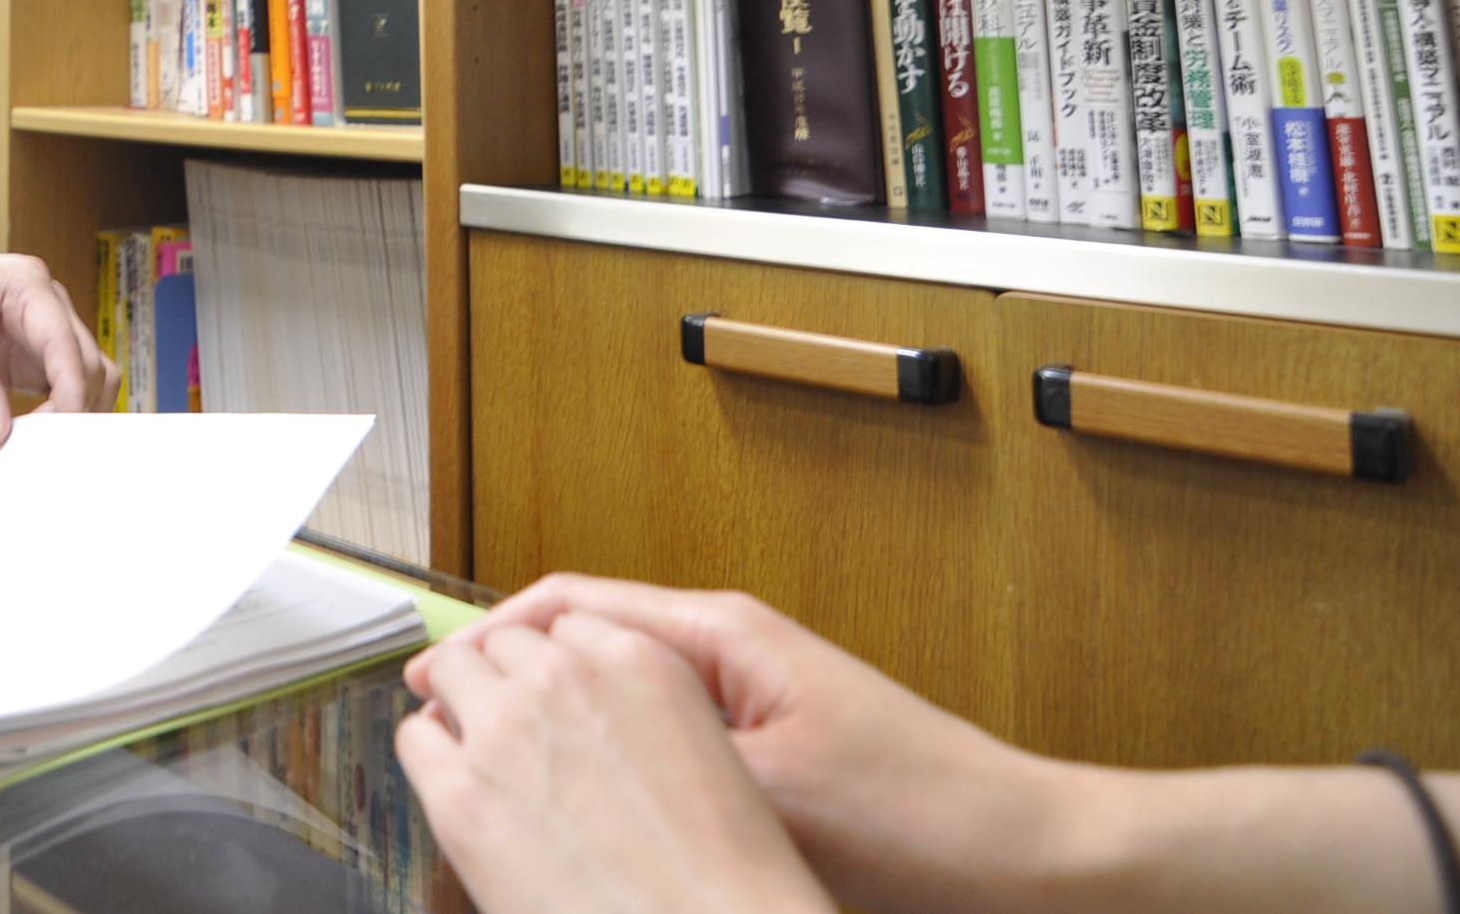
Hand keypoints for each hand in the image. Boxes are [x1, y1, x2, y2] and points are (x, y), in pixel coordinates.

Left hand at [0, 228, 114, 446]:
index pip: (66, 344)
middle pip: (88, 362)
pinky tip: (37, 434)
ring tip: (46, 443)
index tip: (58, 431)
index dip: (71, 391)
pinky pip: (62, 385)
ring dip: (75, 409)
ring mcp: (45, 331)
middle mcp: (48, 306)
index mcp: (29, 287)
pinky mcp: (35, 354)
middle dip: (74, 406)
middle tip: (45, 446)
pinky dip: (58, 411)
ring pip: (86, 375)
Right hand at [437, 575, 1072, 913]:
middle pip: (588, 635)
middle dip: (511, 669)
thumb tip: (560, 752)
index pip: (571, 601)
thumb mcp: (767, 790)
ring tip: (502, 759)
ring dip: (559, 714)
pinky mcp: (772, 748)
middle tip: (444, 720)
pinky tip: (593, 803)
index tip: (431, 675)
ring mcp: (752, 697)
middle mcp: (732, 650)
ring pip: (622, 690)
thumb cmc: (923, 821)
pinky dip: (611, 753)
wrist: (1028, 859)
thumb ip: (657, 758)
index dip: (489, 635)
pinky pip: (662, 734)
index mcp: (721, 635)